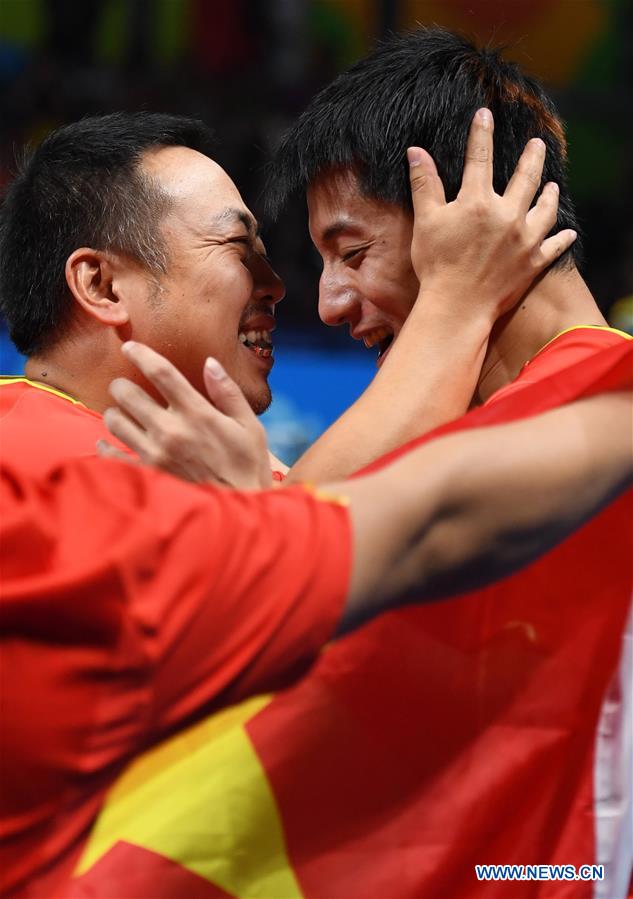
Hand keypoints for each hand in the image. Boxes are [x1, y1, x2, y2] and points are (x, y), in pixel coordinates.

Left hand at [98, 342, 272, 488]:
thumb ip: (228, 393)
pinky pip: (111, 455)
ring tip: (123, 415)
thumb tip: (210, 363)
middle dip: (122, 384)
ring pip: (114, 421)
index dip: (141, 354)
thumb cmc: (248, 467)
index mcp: (198, 414)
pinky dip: (106, 446)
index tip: (129, 347)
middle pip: (127, 393)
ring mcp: (156, 455)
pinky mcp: (147, 475)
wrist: (240, 510)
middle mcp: (172, 431)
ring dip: (115, 413)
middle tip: (125, 386)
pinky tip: (111, 443)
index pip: (161, 372)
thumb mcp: (250, 426)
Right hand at [407, 107, 576, 319]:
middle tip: (538, 144)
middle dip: (532, 157)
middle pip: (525, 178)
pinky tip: (568, 232)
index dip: (481, 134)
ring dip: (550, 195)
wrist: (457, 307)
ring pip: (545, 209)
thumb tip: (416, 152)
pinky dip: (562, 238)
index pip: (479, 158)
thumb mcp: (426, 222)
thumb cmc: (437, 266)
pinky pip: (554, 247)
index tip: (484, 115)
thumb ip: (425, 185)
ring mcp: (524, 239)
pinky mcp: (533, 263)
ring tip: (553, 185)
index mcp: (478, 202)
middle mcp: (507, 215)